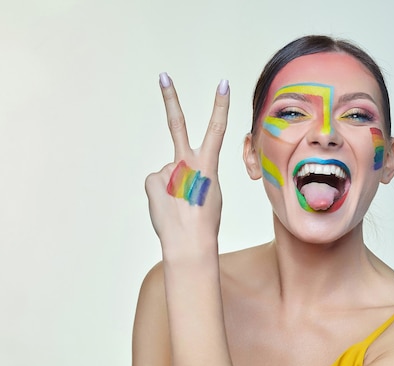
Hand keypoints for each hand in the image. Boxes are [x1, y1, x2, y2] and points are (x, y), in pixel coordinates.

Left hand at [145, 73, 229, 257]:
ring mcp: (168, 170)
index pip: (217, 129)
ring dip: (172, 187)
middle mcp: (187, 163)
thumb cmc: (205, 221)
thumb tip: (170, 170)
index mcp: (208, 165)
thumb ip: (193, 174)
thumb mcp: (209, 193)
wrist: (190, 242)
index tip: (222, 84)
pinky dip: (160, 194)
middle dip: (171, 98)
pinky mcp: (152, 180)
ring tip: (179, 206)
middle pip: (177, 124)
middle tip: (163, 76)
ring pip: (168, 172)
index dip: (220, 105)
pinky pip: (156, 183)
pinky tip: (167, 207)